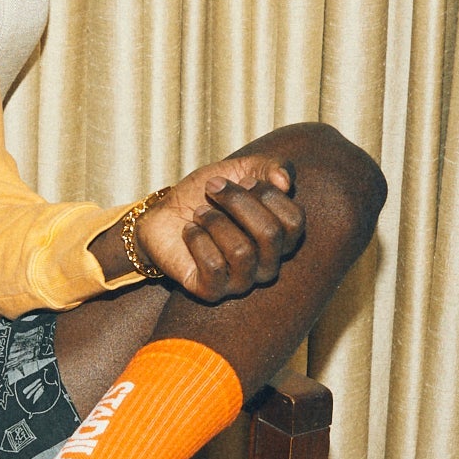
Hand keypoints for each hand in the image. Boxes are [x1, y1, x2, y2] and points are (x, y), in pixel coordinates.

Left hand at [136, 151, 304, 300]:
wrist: (165, 213)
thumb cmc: (207, 195)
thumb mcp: (241, 169)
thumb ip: (271, 166)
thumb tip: (285, 181)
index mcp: (280, 239)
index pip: (294, 221)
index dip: (267, 194)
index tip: (243, 179)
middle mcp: (267, 265)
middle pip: (270, 234)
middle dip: (237, 202)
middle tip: (212, 188)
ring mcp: (241, 282)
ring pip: (241, 251)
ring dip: (214, 221)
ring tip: (199, 212)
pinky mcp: (212, 291)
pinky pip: (213, 266)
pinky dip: (197, 239)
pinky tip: (189, 231)